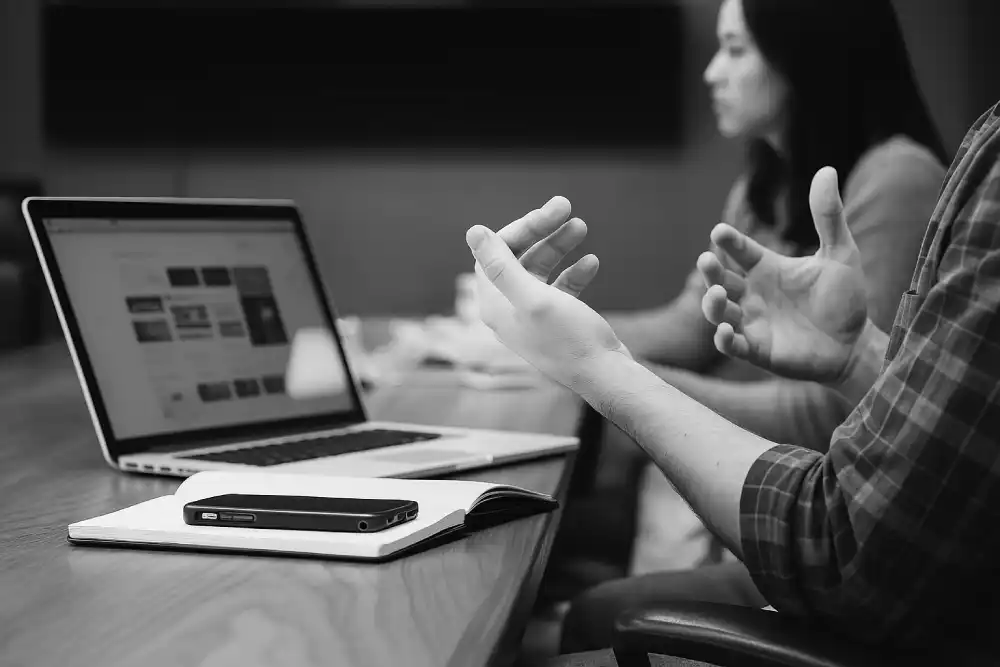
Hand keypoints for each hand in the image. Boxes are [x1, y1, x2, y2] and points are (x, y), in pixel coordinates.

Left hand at [465, 197, 630, 389]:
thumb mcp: (534, 298)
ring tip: (582, 226)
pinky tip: (592, 262)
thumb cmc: (570, 341)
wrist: (606, 377)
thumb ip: (502, 265)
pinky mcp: (557, 321)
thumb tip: (473, 232)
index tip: (548, 215)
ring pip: (542, 269)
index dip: (519, 230)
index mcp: (495, 305)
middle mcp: (509, 310)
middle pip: (519, 258)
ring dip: (560, 246)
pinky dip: (574, 272)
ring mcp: (534, 316)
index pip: (496, 253)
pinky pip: (561, 287)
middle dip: (542, 232)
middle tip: (568, 208)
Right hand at [699, 167, 869, 383]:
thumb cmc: (845, 299)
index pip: (741, 250)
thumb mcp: (841, 253)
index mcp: (768, 269)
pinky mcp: (757, 351)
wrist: (855, 346)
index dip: (729, 241)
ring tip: (717, 294)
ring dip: (711, 304)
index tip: (720, 231)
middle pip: (721, 279)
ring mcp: (753, 323)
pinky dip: (725, 340)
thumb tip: (826, 170)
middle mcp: (754, 294)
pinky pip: (733, 345)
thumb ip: (829, 216)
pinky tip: (726, 332)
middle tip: (706, 260)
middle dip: (710, 271)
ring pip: (719, 311)